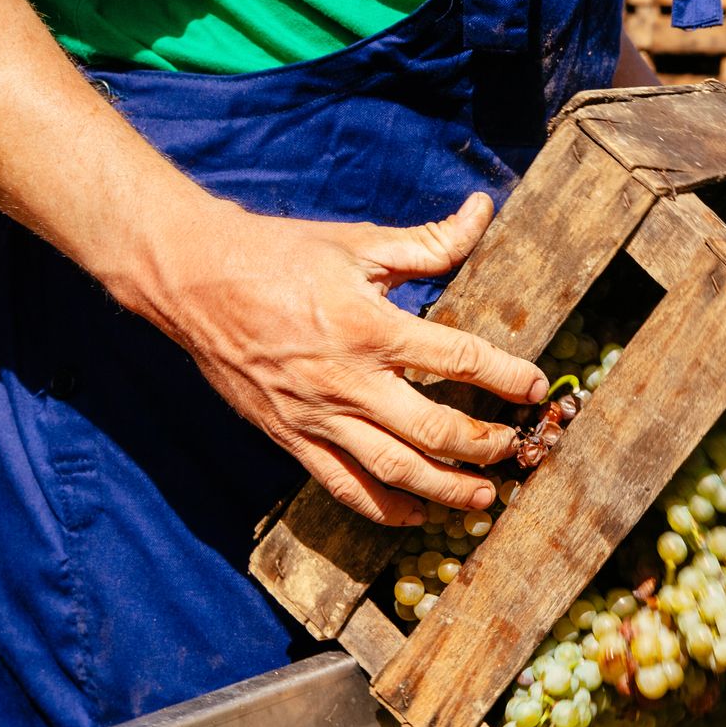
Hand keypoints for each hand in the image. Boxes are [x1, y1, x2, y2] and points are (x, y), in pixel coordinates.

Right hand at [122, 192, 547, 526]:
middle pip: (434, 431)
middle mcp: (346, 381)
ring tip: (484, 500)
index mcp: (369, 327)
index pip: (457, 360)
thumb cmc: (277, 254)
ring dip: (446, 491)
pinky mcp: (290, 437)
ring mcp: (316, 417)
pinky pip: (343, 487)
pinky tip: (418, 516)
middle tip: (517, 450)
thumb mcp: (358, 242)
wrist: (189, 278)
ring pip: (394, 471)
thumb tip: (483, 210)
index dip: (506, 376)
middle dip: (485, 446)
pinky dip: (385, 509)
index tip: (536, 387)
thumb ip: (429, 241)